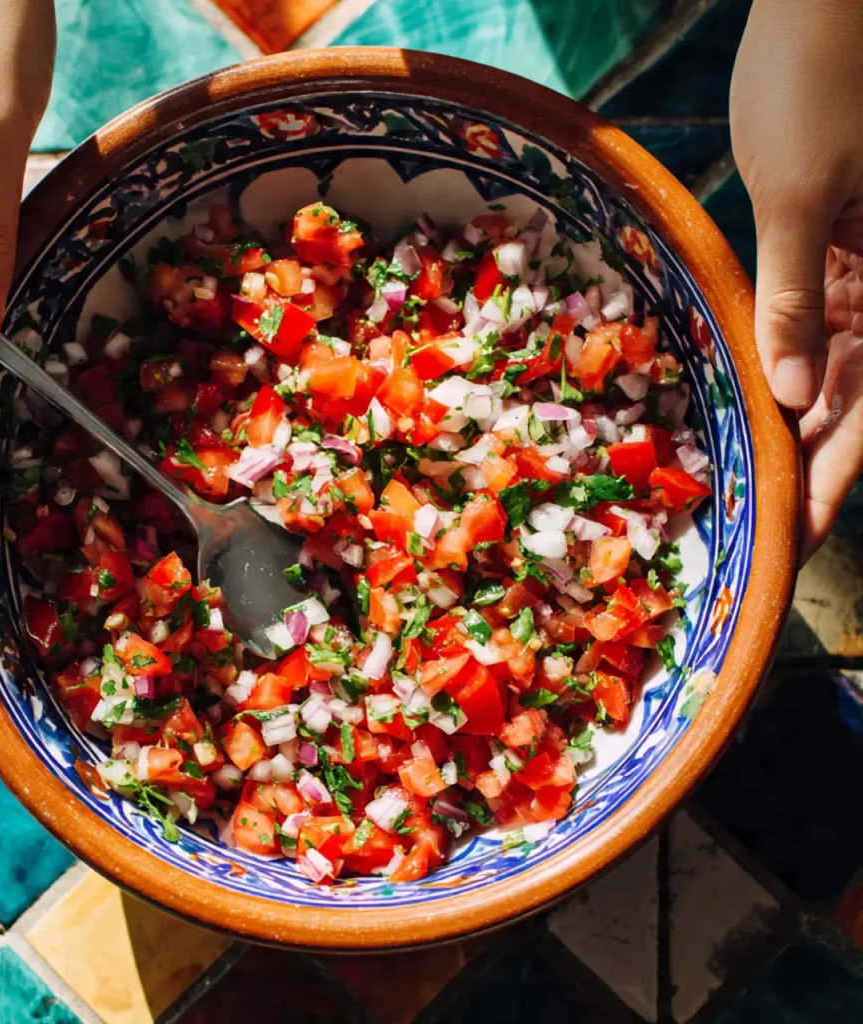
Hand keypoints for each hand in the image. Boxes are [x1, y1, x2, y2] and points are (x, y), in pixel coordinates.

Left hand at [731, 0, 862, 560]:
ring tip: (743, 491)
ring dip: (787, 434)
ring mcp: (858, 274)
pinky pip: (802, 327)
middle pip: (850, 408)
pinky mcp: (826, 252)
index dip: (833, 481)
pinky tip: (743, 414)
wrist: (829, 4)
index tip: (795, 539)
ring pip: (825, 375)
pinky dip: (771, 371)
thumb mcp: (800, 193)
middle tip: (758, 534)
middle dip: (807, 473)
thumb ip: (795, 297)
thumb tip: (790, 397)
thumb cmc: (823, 77)